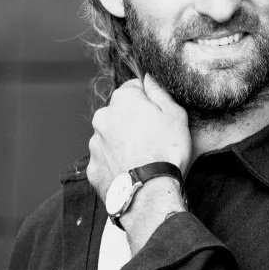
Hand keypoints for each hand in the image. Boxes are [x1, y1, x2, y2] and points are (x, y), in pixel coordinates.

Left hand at [87, 74, 191, 200]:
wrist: (150, 191)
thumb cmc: (166, 150)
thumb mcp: (175, 114)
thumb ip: (159, 91)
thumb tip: (149, 77)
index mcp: (122, 100)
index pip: (134, 88)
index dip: (150, 101)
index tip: (160, 115)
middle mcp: (103, 118)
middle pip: (120, 113)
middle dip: (134, 121)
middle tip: (154, 138)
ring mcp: (95, 144)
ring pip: (111, 136)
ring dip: (123, 142)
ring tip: (144, 158)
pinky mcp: (93, 168)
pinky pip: (106, 159)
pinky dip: (116, 163)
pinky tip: (132, 170)